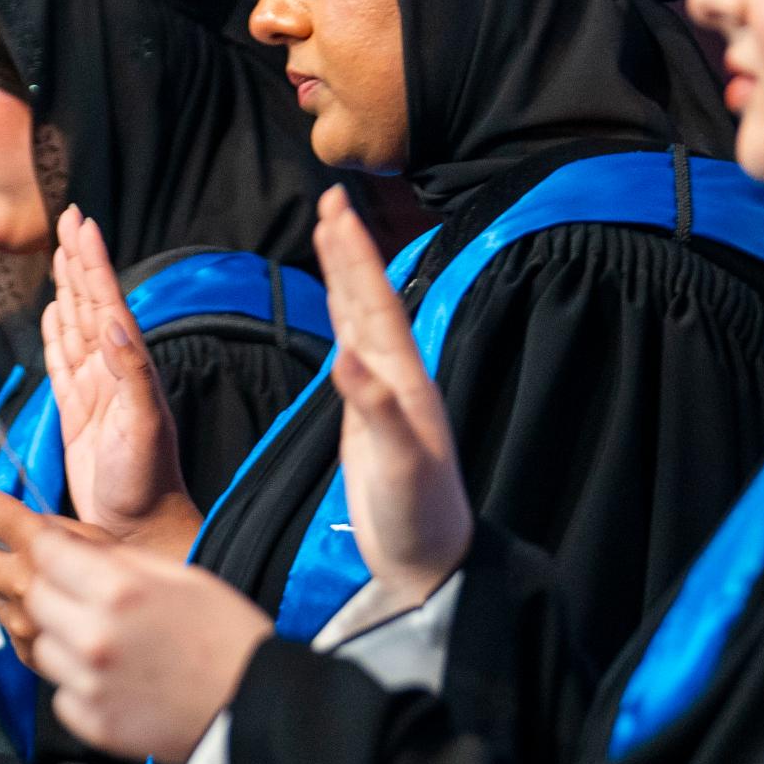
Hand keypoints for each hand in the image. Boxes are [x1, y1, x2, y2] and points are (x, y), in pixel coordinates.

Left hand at [24, 521, 275, 762]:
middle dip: (52, 589)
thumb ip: (121, 559)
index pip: (46, 551)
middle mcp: (95, 636)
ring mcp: (90, 684)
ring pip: (41, 647)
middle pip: (34, 598)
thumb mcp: (184, 577)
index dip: (45, 544)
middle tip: (80, 595)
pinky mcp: (93, 723)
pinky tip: (116, 679)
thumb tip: (74, 544)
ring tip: (105, 642)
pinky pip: (61, 693)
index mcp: (120, 590)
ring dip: (62, 638)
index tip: (48, 545)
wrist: (258, 708)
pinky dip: (79, 683)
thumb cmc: (229, 637)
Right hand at [43, 208, 199, 556]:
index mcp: (130, 368)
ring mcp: (94, 391)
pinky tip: (52, 314)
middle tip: (70, 218)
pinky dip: (55, 334)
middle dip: (79, 261)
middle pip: (91, 303)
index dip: (93, 261)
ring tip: (61, 253)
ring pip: (75, 326)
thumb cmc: (148, 484)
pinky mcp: (76, 414)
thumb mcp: (145, 427)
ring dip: (68, 289)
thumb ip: (132, 374)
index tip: (82, 222)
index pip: (107, 301)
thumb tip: (114, 324)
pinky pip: (61, 362)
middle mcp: (113, 372)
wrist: (139, 529)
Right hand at [315, 186, 467, 614]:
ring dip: (346, 278)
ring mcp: (385, 398)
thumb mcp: (401, 467)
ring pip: (361, 322)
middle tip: (332, 199)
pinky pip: (353, 356)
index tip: (336, 209)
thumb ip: (375, 412)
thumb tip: (347, 357)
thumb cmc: (420, 521)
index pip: (375, 305)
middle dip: (349, 250)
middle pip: (368, 301)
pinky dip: (342, 324)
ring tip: (332, 236)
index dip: (355, 256)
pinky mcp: (370, 419)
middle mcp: (398, 380)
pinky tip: (339, 316)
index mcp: (405, 382)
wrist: (431, 564)